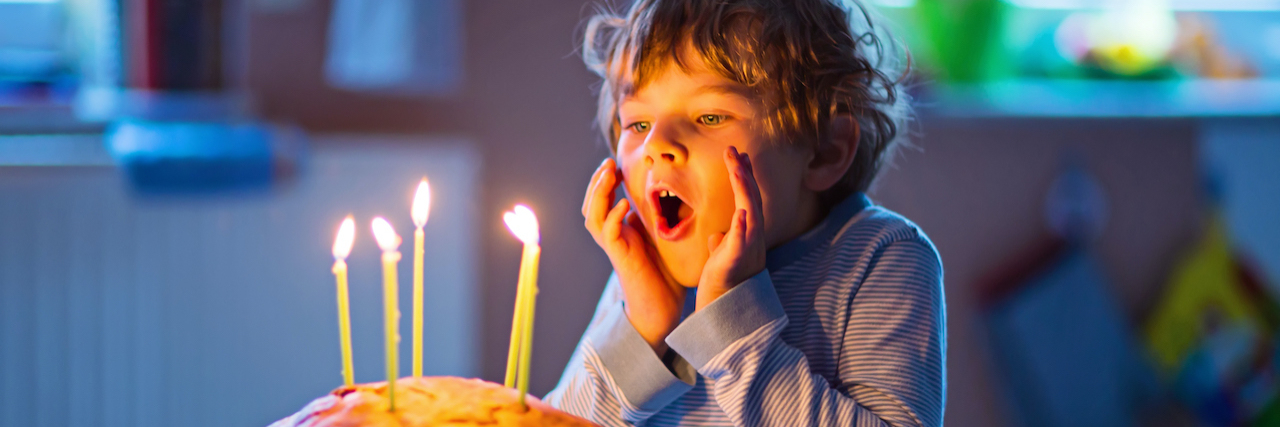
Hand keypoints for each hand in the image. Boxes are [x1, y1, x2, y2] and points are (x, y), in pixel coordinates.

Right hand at [582, 158, 684, 353]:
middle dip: (596, 182)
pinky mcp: (621, 258)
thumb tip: (662, 197)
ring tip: (608, 176)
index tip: (615, 163)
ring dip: (599, 194)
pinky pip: (609, 234)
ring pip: (592, 217)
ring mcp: (614, 247)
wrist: (664, 308)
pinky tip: (622, 205)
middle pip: (590, 205)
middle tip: (608, 163)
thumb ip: (655, 219)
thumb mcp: (661, 238)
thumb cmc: (665, 276)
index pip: (601, 200)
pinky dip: (613, 217)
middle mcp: (613, 237)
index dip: (604, 181)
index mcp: (620, 231)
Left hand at [697, 147, 766, 310]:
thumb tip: (718, 236)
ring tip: (737, 170)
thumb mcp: (721, 261)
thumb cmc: (721, 288)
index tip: (737, 156)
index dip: (744, 178)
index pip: (748, 201)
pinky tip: (741, 212)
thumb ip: (723, 246)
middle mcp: (752, 243)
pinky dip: (742, 228)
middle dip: (744, 175)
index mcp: (748, 239)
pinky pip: (741, 245)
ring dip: (744, 192)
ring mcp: (747, 254)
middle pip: (752, 202)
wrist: (722, 316)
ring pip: (750, 217)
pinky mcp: (735, 267)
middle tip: (734, 151)